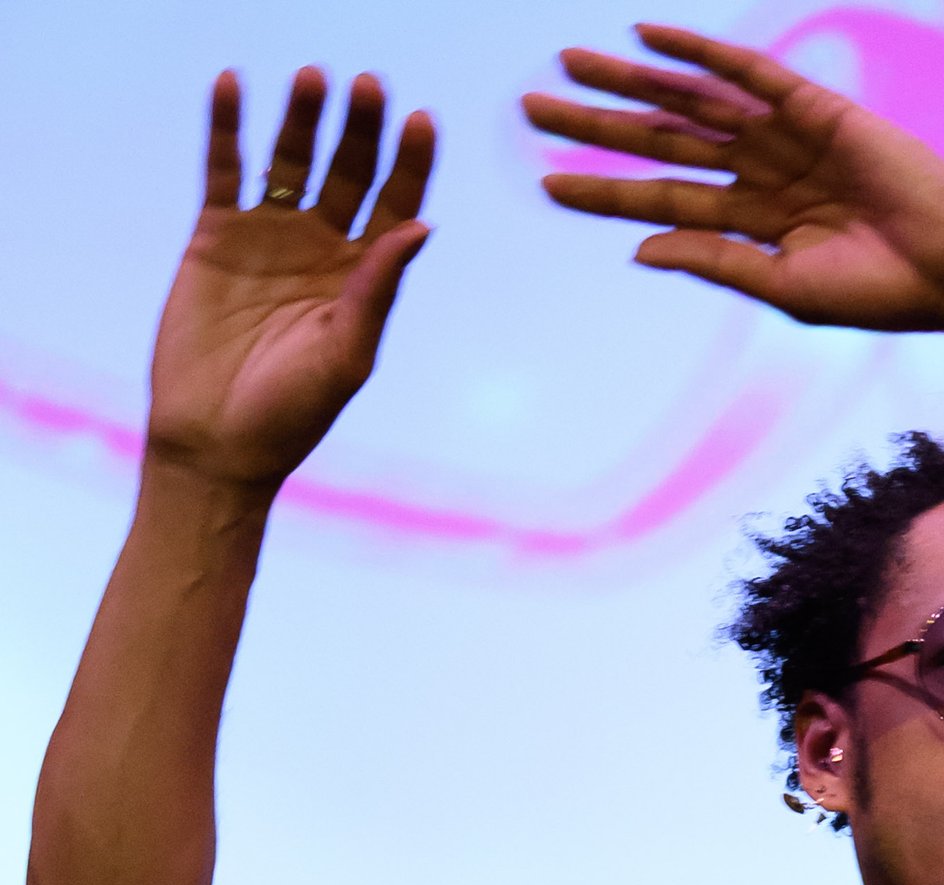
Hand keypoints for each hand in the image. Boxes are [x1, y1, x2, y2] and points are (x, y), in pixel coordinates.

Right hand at [147, 70, 434, 493]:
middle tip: (369, 84)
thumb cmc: (289, 416)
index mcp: (363, 281)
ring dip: (302, 117)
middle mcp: (321, 250)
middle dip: (360, 128)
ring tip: (313, 76)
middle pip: (348, 172)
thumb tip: (420, 227)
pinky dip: (228, 126)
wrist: (214, 443)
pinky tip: (234, 83)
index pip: (395, 207)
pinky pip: (224, 168)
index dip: (410, 164)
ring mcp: (268, 237)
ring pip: (290, 159)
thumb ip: (378, 291)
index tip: (422, 120)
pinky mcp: (215, 235)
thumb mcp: (345, 356)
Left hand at [525, 26, 943, 329]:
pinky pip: (743, 74)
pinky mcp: (812, 107)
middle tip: (532, 108)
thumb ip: (716, 263)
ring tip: (572, 66)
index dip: (603, 192)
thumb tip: (639, 250)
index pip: (661, 200)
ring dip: (632, 83)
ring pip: (689, 103)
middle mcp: (757, 174)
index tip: (545, 182)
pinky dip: (697, 56)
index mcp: (750, 225)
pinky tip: (649, 40)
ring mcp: (782, 137)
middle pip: (661, 143)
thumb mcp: (787, 290)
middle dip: (598, 127)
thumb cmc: (880, 293)